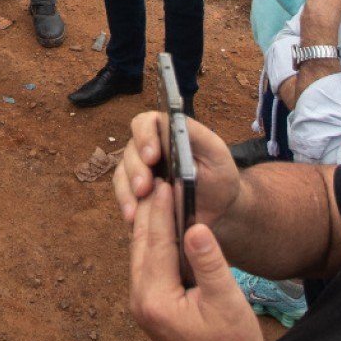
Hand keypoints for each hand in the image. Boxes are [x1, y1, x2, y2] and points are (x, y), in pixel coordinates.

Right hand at [112, 110, 241, 231]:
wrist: (219, 206)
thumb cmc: (219, 173)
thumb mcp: (215, 150)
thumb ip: (195, 134)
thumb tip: (172, 124)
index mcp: (165, 131)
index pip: (145, 124)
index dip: (144, 137)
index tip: (152, 156)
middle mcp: (147, 148)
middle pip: (130, 151)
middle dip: (136, 170)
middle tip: (144, 188)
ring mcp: (139, 170)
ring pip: (122, 174)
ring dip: (127, 190)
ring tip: (136, 209)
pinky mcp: (136, 192)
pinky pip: (124, 195)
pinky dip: (127, 205)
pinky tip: (133, 217)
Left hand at [128, 180, 265, 340]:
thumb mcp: (226, 301)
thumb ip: (209, 262)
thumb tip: (195, 225)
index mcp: (154, 298)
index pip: (155, 241)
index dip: (162, 208)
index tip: (168, 179)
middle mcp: (141, 300)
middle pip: (142, 244)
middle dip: (151, 210)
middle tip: (161, 175)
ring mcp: (144, 306)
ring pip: (143, 254)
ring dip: (151, 225)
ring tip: (163, 193)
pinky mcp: (152, 309)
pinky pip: (150, 266)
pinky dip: (157, 244)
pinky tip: (168, 228)